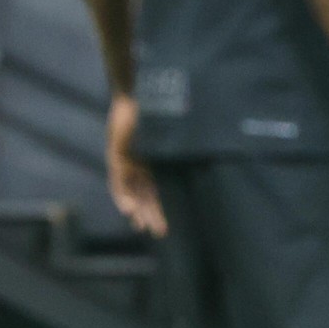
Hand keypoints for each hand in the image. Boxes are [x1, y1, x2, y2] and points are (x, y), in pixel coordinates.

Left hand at [105, 95, 169, 236]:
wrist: (139, 95)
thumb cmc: (159, 112)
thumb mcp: (173, 136)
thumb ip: (183, 148)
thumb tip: (212, 154)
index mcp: (154, 163)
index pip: (156, 192)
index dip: (160, 210)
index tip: (166, 227)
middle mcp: (140, 166)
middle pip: (145, 197)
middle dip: (151, 215)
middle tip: (160, 232)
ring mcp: (127, 162)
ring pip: (131, 193)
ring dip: (136, 209)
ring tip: (140, 225)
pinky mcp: (116, 156)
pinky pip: (117, 181)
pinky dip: (122, 195)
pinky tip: (127, 209)